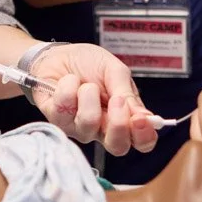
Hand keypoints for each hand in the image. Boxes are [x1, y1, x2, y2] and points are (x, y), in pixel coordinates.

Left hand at [25, 42, 156, 155]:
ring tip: (85, 84)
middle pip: (117, 147)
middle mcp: (102, 130)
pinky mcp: (57, 122)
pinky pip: (64, 108)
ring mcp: (79, 129)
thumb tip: (145, 117)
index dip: (144, 136)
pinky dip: (68, 86)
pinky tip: (67, 82)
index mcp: (123, 118)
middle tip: (117, 100)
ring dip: (89, 94)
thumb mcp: (115, 71)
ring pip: (89, 123)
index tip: (141, 119)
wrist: (59, 54)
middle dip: (119, 123)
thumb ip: (128, 94)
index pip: (142, 142)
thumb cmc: (89, 64)